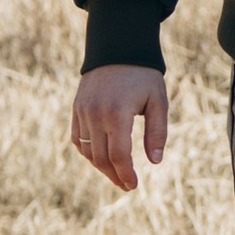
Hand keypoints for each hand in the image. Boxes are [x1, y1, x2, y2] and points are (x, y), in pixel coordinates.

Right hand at [72, 65, 167, 193]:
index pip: (119, 155)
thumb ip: (157, 131)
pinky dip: (87, 152)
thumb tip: (154, 161)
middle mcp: (96, 114)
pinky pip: (77, 139)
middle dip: (114, 175)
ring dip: (101, 167)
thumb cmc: (143, 75)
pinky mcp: (76, 109)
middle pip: (101, 157)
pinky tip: (100, 159)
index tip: (133, 185)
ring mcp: (83, 112)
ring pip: (87, 151)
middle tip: (127, 186)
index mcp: (118, 113)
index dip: (126, 174)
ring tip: (116, 175)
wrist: (118, 48)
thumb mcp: (158, 101)